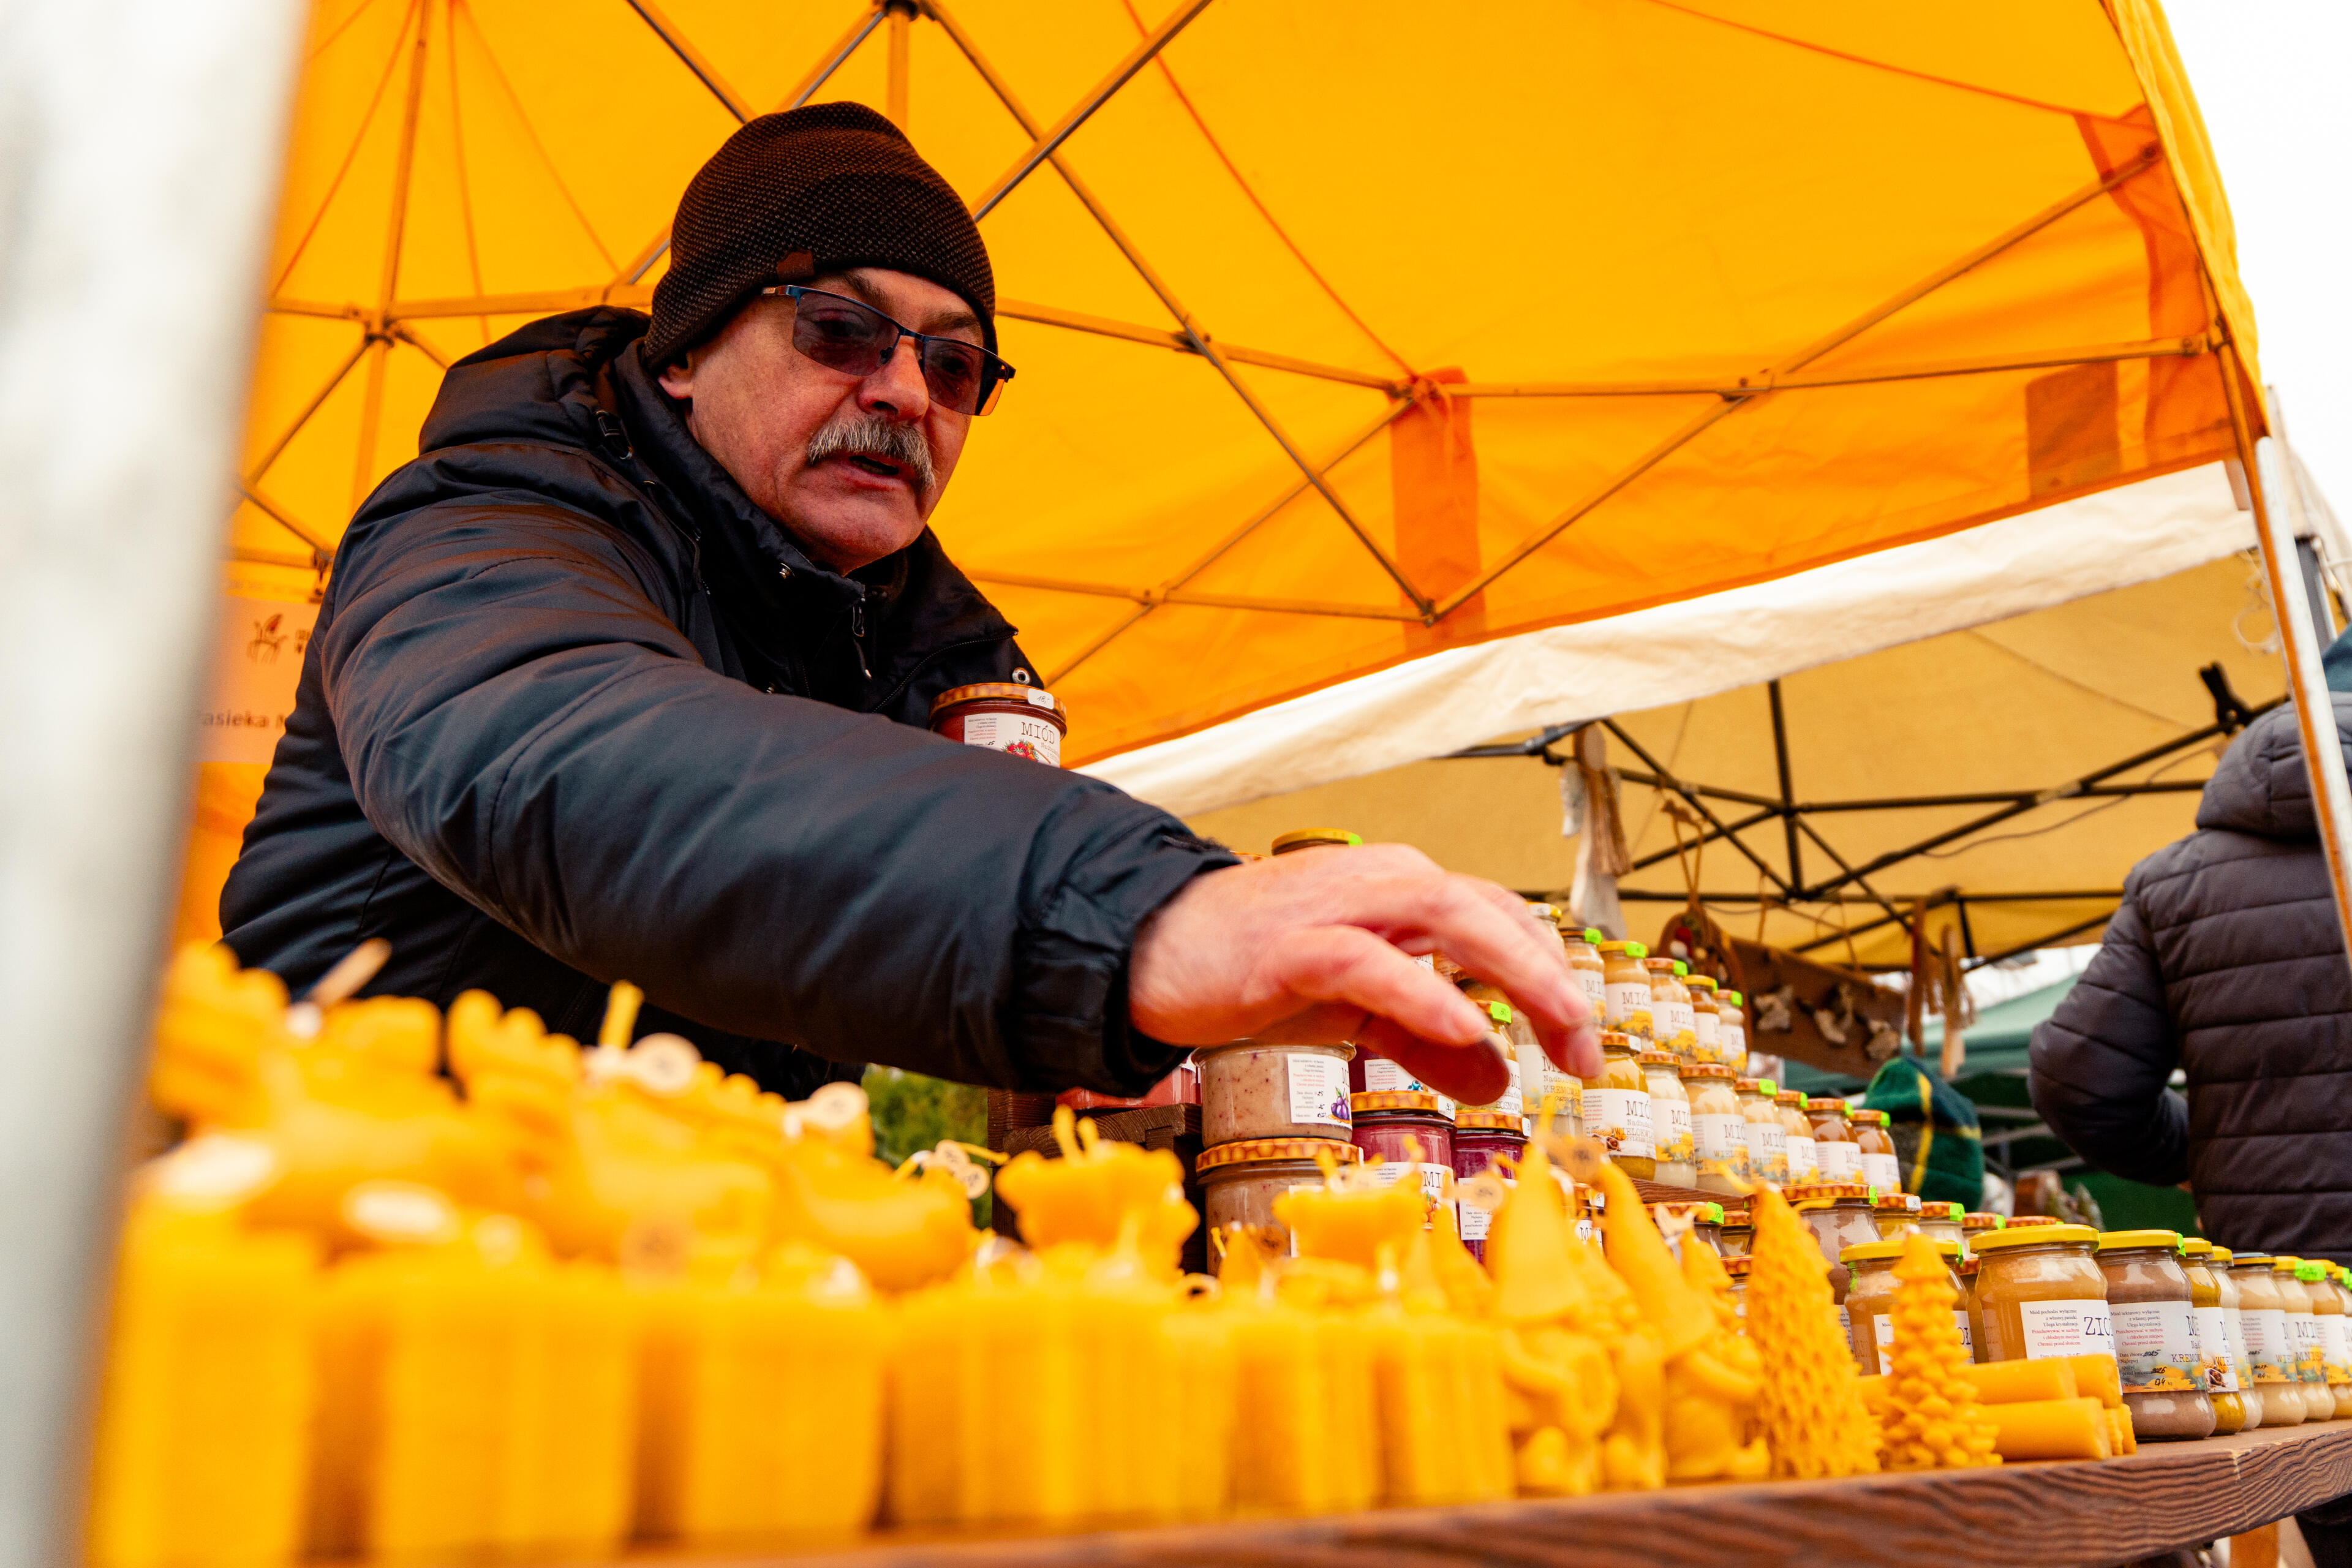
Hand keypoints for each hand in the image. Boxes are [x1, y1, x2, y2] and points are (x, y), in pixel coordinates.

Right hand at [1127, 843, 1600, 1104]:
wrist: (1152, 952)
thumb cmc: (1255, 969)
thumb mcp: (1358, 1011)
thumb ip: (1428, 1040)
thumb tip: (1499, 1078)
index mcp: (1401, 891)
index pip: (1501, 918)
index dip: (1552, 975)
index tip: (1583, 1043)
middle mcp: (1381, 881)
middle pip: (1491, 914)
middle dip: (1552, 979)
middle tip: (1588, 1049)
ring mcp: (1337, 907)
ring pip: (1448, 917)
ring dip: (1514, 971)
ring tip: (1559, 1024)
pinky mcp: (1294, 945)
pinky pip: (1372, 964)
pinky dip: (1425, 993)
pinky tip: (1467, 1027)